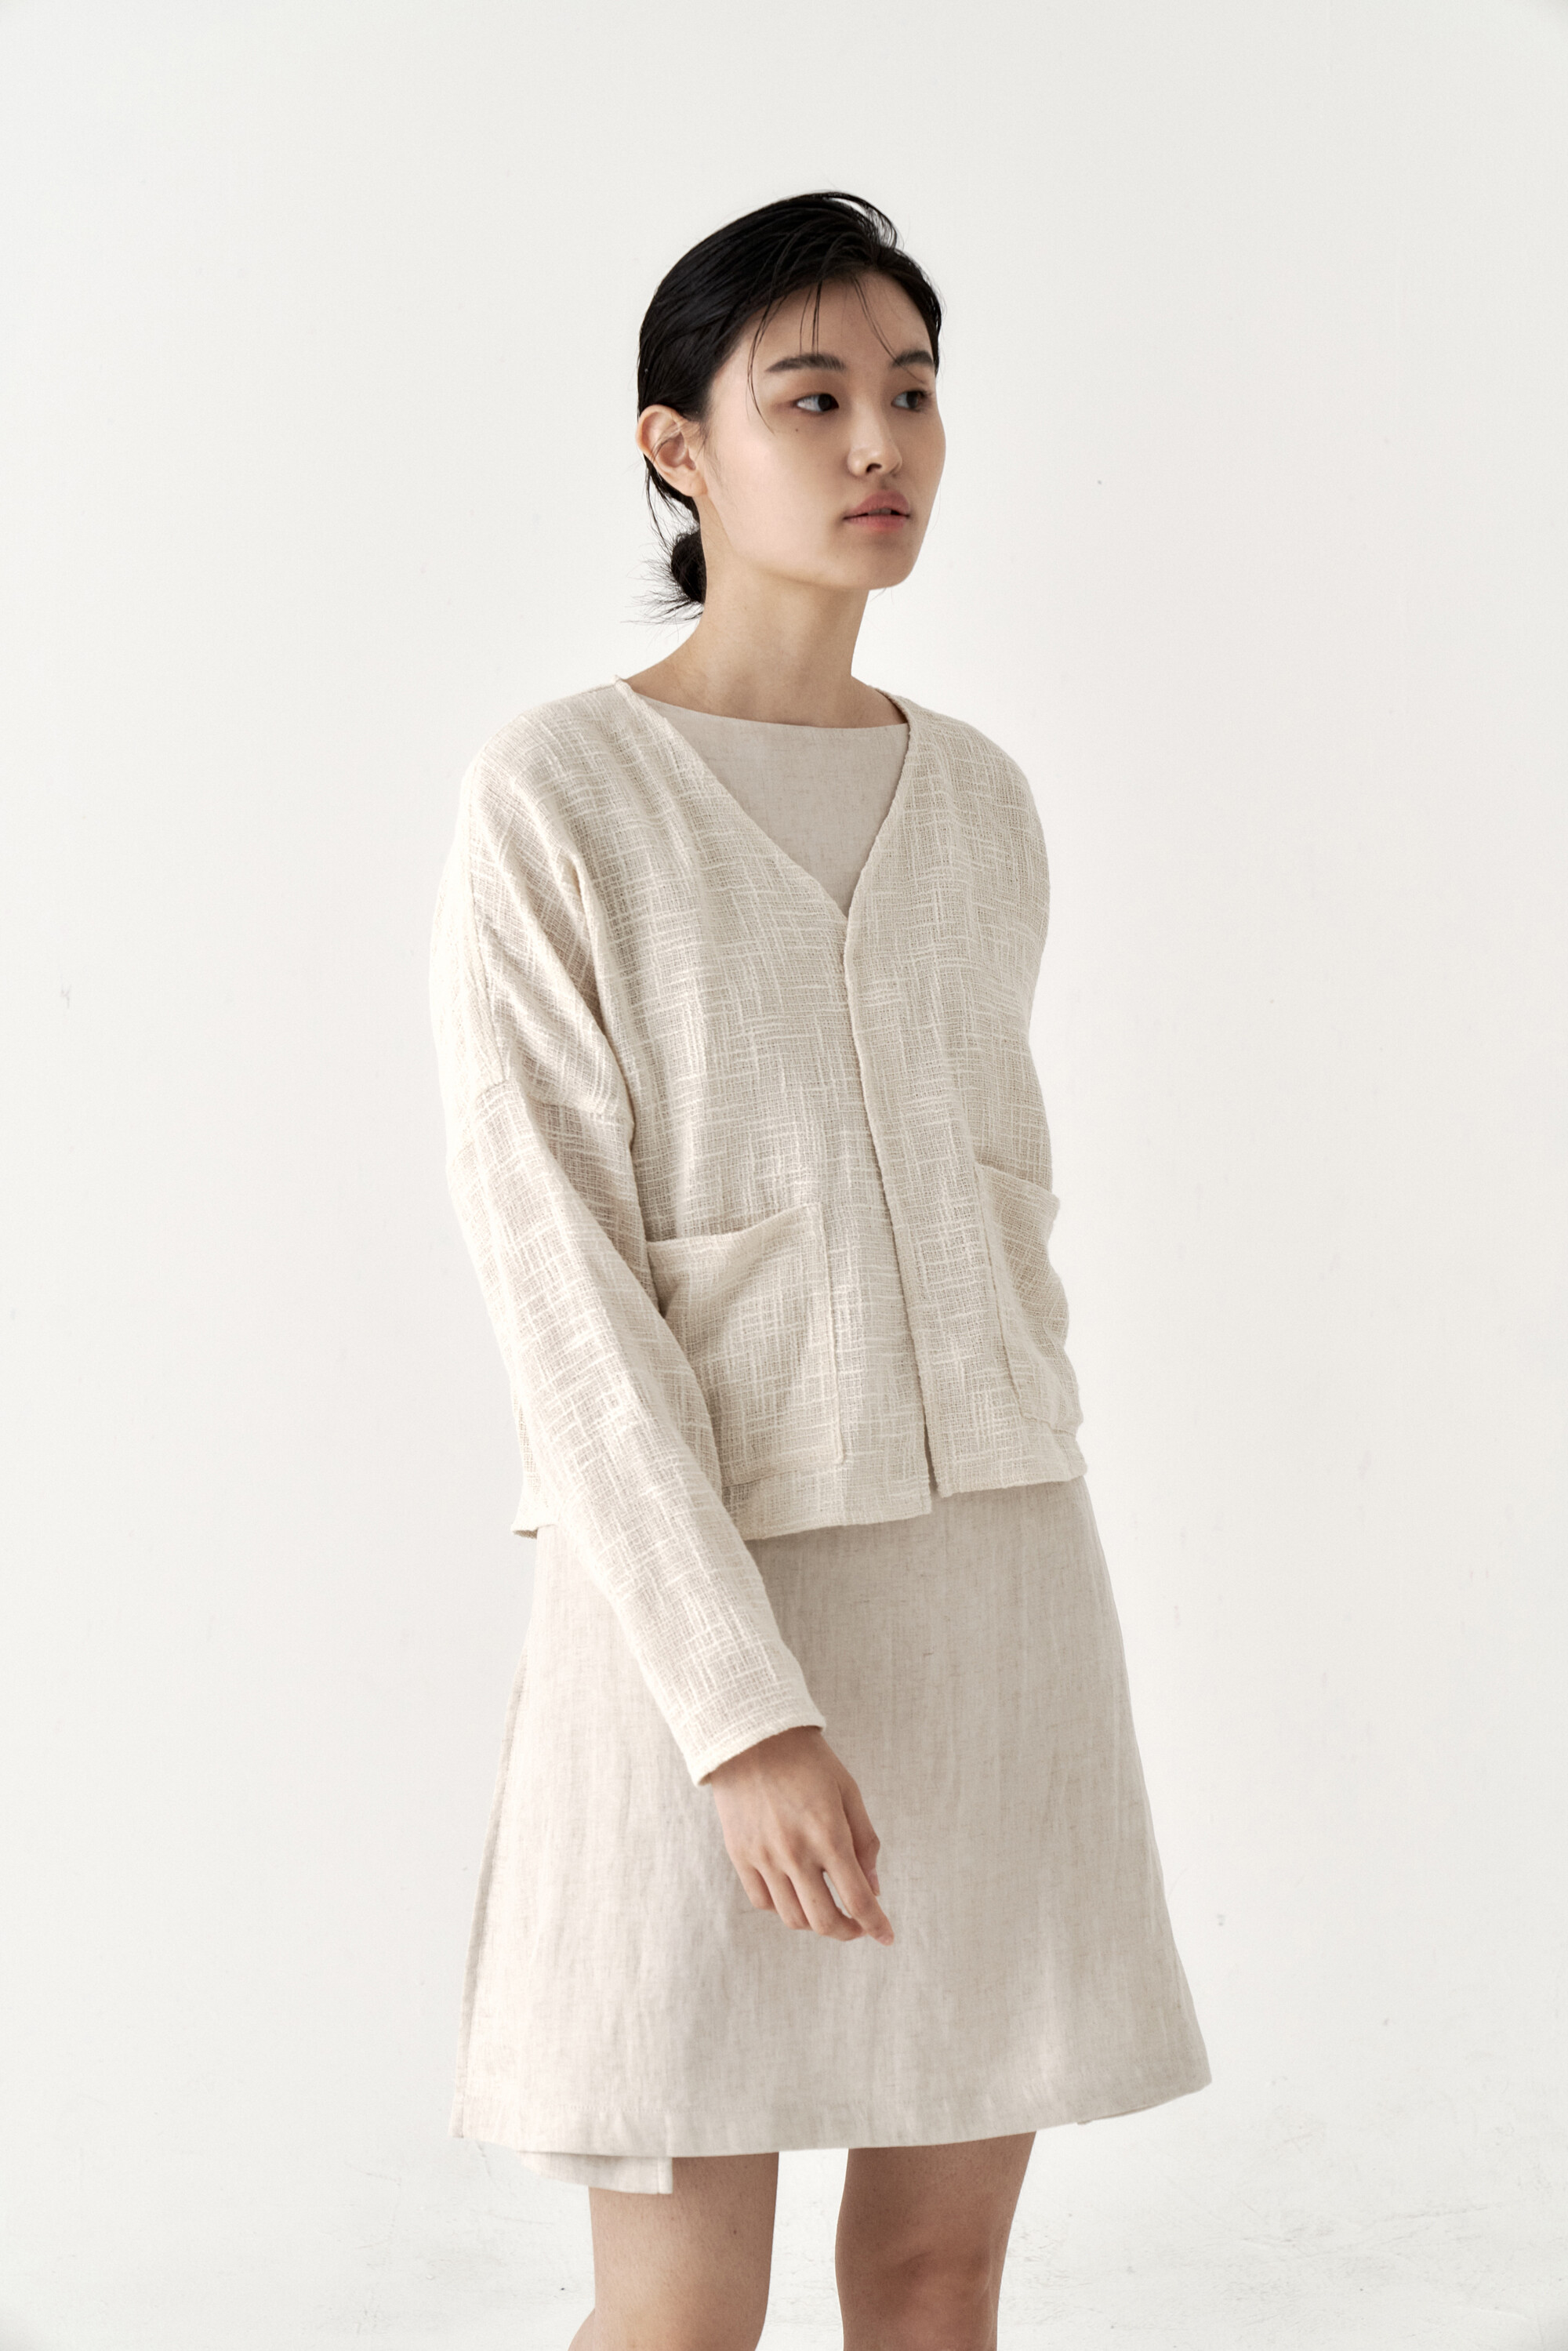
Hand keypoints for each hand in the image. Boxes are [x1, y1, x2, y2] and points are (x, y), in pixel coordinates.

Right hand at [707, 1726, 893, 1944]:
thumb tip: (874, 1888)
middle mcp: (795, 1852)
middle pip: (824, 1921)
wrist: (751, 1737)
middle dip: (848, 1932)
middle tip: (858, 1925)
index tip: (887, 1937)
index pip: (858, 1899)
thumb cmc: (808, 1761)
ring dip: (817, 1922)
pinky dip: (784, 1906)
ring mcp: (764, 1857)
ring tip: (827, 1906)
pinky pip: (763, 1902)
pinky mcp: (740, 1856)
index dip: (876, 1925)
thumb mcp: (848, 1792)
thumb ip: (865, 1842)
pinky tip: (795, 1891)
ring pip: (793, 1918)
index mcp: (829, 1834)